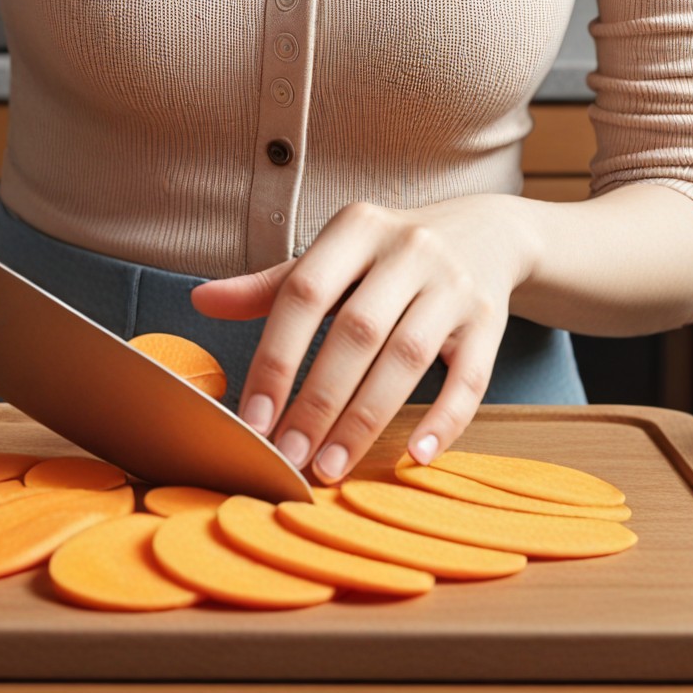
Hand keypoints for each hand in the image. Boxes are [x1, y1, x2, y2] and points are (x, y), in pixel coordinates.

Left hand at [189, 196, 530, 480]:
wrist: (487, 232)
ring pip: (406, 357)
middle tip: (286, 457)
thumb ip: (273, 286)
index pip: (304, 292)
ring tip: (330, 466)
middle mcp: (408, 248)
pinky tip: (416, 454)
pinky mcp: (491, 318)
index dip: (275, 356)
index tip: (252, 417)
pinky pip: (470, 376)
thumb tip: (201, 301)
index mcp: (356, 226)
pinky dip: (445, 418)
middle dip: (316, 400)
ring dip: (365, 419)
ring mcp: (453, 283)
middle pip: (356, 332)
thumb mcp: (336, 255)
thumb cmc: (390, 256)